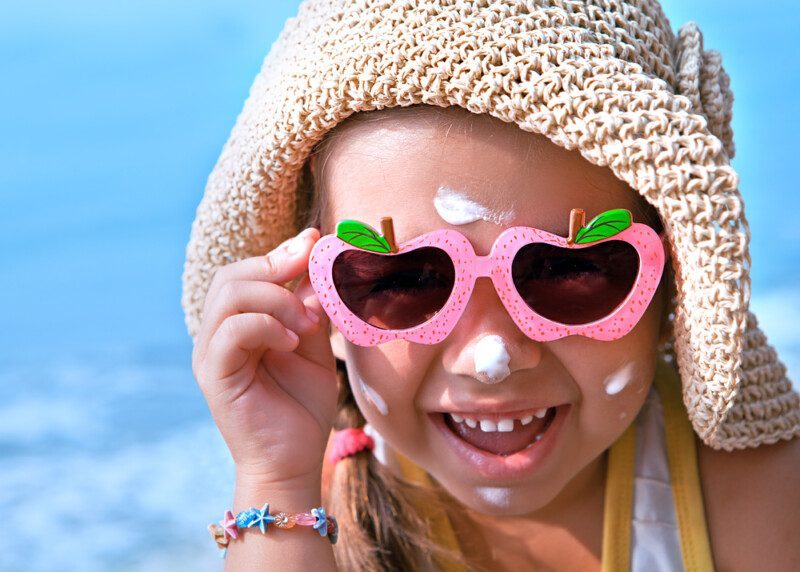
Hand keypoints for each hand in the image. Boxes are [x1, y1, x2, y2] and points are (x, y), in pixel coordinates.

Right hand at [191, 227, 336, 489]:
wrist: (293, 461)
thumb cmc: (302, 406)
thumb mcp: (314, 345)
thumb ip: (310, 305)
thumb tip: (316, 256)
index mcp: (238, 324)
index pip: (248, 272)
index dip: (281, 252)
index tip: (316, 239)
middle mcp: (218, 334)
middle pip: (232, 275)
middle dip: (277, 265)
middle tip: (312, 275)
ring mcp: (211, 354)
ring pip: (229, 296)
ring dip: (276, 298)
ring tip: (307, 322)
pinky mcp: (213, 375)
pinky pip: (231, 331)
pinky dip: (266, 325)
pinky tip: (292, 340)